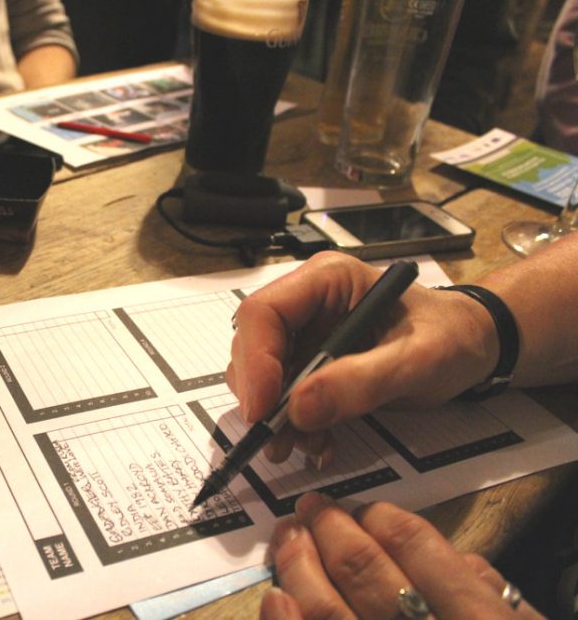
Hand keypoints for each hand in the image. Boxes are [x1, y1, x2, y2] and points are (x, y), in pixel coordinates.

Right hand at [226, 252, 497, 464]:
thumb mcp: (418, 360)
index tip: (263, 411)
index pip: (263, 312)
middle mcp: (305, 303)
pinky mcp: (311, 364)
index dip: (254, 361)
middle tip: (279, 441)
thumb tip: (298, 408)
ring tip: (311, 446)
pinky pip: (284, 397)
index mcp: (325, 280)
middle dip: (262, 397)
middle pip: (253, 345)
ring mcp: (305, 334)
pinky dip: (296, 426)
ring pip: (262, 376)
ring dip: (278, 418)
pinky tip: (322, 444)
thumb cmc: (452, 338)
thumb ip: (362, 380)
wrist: (473, 348)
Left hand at [262, 492, 540, 618]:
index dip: (381, 517)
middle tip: (310, 508)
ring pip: (328, 607)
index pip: (420, 549)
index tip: (362, 507)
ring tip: (288, 537)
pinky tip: (276, 595)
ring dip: (299, 562)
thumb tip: (461, 561)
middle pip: (363, 569)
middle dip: (330, 528)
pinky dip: (287, 619)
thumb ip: (493, 603)